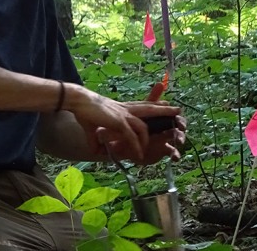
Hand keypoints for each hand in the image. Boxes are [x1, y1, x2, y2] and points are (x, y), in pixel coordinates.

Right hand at [66, 86, 181, 162]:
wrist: (78, 101)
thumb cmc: (84, 111)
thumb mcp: (93, 126)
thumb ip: (96, 139)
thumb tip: (95, 152)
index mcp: (122, 108)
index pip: (142, 105)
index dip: (154, 105)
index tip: (165, 104)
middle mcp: (125, 109)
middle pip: (149, 108)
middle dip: (164, 110)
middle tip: (178, 110)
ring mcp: (123, 116)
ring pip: (144, 126)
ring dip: (155, 135)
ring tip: (165, 139)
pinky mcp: (119, 123)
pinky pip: (132, 137)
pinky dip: (136, 147)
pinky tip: (139, 155)